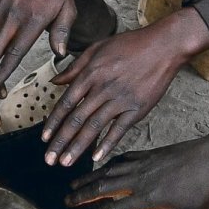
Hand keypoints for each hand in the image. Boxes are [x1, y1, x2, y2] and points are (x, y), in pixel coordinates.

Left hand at [39, 11, 208, 167]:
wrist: (164, 46)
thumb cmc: (131, 45)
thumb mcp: (98, 48)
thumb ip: (75, 67)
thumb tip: (55, 81)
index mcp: (91, 73)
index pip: (66, 102)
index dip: (54, 122)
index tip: (44, 138)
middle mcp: (102, 88)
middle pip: (76, 119)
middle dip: (60, 141)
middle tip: (49, 159)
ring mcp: (120, 100)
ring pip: (94, 127)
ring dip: (78, 147)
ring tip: (65, 162)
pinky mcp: (137, 108)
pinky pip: (119, 129)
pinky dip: (107, 144)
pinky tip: (96, 157)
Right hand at [69, 132, 208, 208]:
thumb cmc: (202, 190)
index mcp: (146, 199)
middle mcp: (138, 181)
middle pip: (102, 189)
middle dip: (82, 197)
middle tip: (66, 204)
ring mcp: (141, 165)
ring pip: (108, 172)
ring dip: (88, 179)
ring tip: (73, 186)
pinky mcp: (148, 154)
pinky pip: (122, 159)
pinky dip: (108, 163)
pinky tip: (101, 166)